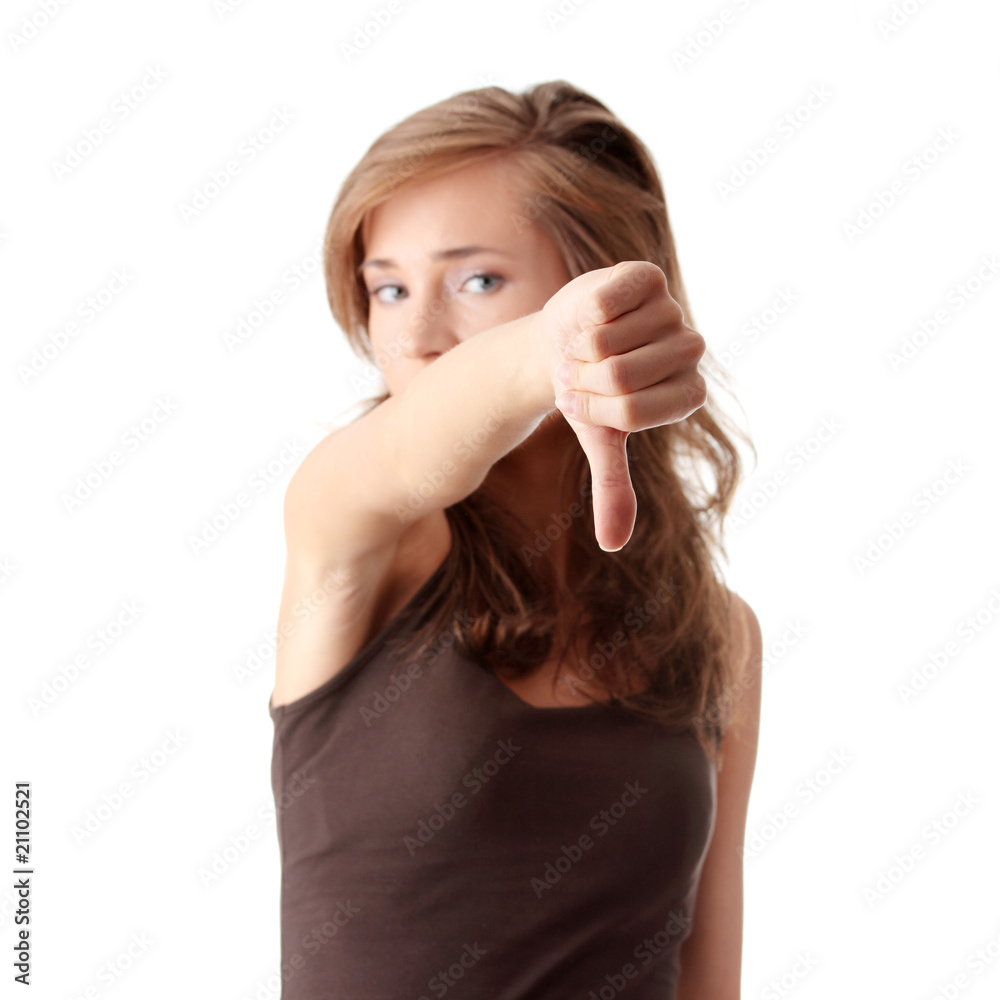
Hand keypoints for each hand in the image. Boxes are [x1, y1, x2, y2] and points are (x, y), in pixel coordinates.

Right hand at [539, 260, 706, 551]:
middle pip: (621, 377)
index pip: (632, 413)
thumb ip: (614, 487)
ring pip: (608, 341)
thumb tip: (613, 545)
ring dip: (580, 346)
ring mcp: (671, 311)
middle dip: (583, 378)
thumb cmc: (588, 393)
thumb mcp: (600, 440)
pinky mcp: (648, 278)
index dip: (594, 409)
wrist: (565, 341)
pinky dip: (584, 313)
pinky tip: (592, 313)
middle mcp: (690, 351)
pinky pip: (606, 303)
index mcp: (688, 394)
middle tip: (583, 370)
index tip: (584, 402)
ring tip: (586, 343)